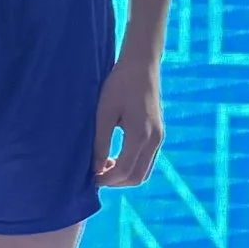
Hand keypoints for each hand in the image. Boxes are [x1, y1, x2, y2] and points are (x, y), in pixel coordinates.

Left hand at [93, 53, 163, 188]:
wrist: (141, 65)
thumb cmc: (119, 84)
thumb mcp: (104, 112)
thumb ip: (100, 142)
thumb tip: (95, 168)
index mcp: (140, 134)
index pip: (125, 170)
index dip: (106, 179)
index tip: (89, 178)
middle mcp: (154, 139)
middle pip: (137, 177)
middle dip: (115, 182)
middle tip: (95, 176)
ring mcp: (159, 137)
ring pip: (144, 172)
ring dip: (124, 175)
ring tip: (103, 166)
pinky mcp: (158, 134)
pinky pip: (147, 160)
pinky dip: (131, 166)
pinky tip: (114, 157)